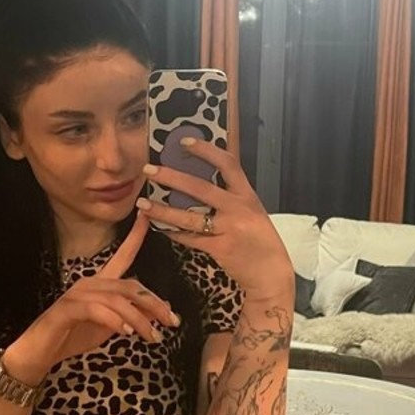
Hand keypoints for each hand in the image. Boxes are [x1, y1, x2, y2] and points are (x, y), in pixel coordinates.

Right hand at [4, 213, 179, 382]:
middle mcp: (90, 283)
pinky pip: (96, 310)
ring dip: (138, 319)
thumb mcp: (111, 326)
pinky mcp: (67, 310)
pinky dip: (114, 321)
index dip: (136, 236)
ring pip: (116, 299)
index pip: (123, 256)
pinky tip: (125, 333)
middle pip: (130, 285)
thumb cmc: (73, 336)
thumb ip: (133, 315)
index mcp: (101, 283)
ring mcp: (77, 295)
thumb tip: (162, 309)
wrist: (39, 353)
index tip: (148, 216)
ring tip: (152, 337)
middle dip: (154, 303)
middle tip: (172, 321)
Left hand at [137, 140, 293, 301]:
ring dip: (162, 210)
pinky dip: (173, 232)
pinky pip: (190, 238)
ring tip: (143, 203)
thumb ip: (232, 197)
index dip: (206, 150)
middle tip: (149, 170)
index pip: (227, 164)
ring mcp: (228, 228)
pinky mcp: (219, 248)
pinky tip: (160, 227)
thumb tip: (200, 182)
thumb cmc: (261, 241)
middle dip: (172, 177)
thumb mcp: (253, 212)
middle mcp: (238, 208)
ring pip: (188, 216)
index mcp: (247, 195)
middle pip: (200, 188)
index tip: (184, 142)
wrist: (271, 272)